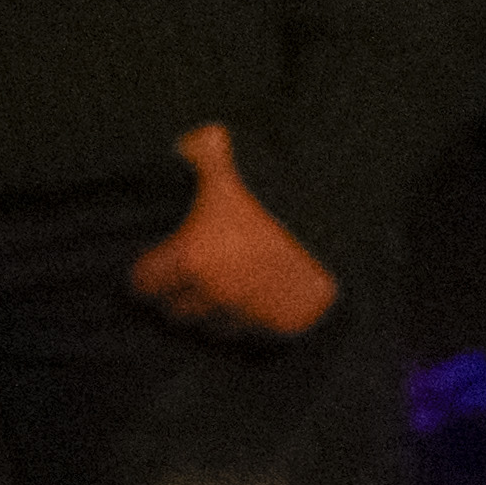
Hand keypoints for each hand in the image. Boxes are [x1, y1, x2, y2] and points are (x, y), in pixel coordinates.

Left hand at [131, 123, 339, 344]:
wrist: (341, 202)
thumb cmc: (271, 175)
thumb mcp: (215, 152)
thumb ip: (185, 160)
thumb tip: (166, 157)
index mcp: (191, 258)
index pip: (144, 285)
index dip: (144, 272)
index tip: (148, 267)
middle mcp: (218, 294)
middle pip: (178, 312)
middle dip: (178, 294)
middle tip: (185, 277)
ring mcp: (254, 314)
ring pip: (218, 328)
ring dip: (215, 310)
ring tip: (221, 290)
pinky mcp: (287, 324)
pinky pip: (256, 332)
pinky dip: (252, 317)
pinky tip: (254, 297)